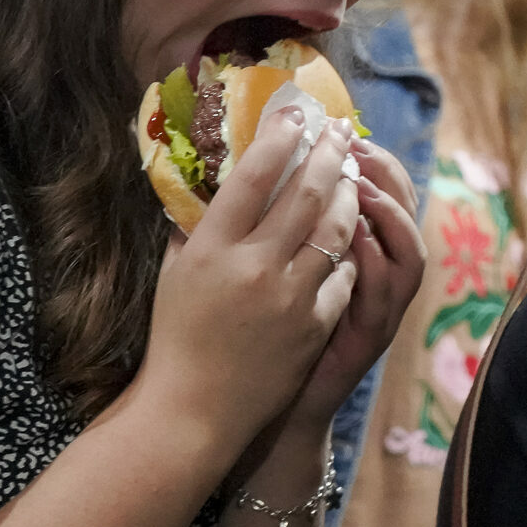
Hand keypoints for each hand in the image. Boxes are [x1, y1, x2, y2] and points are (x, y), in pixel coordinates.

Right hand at [131, 109, 363, 459]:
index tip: (295, 114)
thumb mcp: (175, 272)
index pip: (252, 176)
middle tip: (339, 129)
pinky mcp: (314, 325)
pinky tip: (350, 233)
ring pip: (334, 228)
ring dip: (347, 193)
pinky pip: (343, 274)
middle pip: (305, 192)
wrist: (193, 411)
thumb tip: (214, 177)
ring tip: (351, 172)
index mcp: (212, 248)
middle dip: (328, 153)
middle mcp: (254, 266)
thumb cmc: (177, 337)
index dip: (278, 138)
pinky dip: (348, 250)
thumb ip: (194, 224)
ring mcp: (289, 297)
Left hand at [283, 137, 425, 428]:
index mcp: (354, 251)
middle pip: (404, 209)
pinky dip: (377, 265)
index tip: (341, 128)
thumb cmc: (257, 332)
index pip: (379, 190)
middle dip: (383, 172)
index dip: (369, 157)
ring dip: (391, 215)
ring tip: (363, 187)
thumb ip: (269, 224)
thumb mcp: (270, 268)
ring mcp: (379, 307)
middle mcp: (377, 275)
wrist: (259, 405)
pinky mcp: (370, 337)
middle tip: (355, 145)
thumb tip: (239, 166)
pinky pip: (386, 296)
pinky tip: (359, 241)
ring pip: (410, 252)